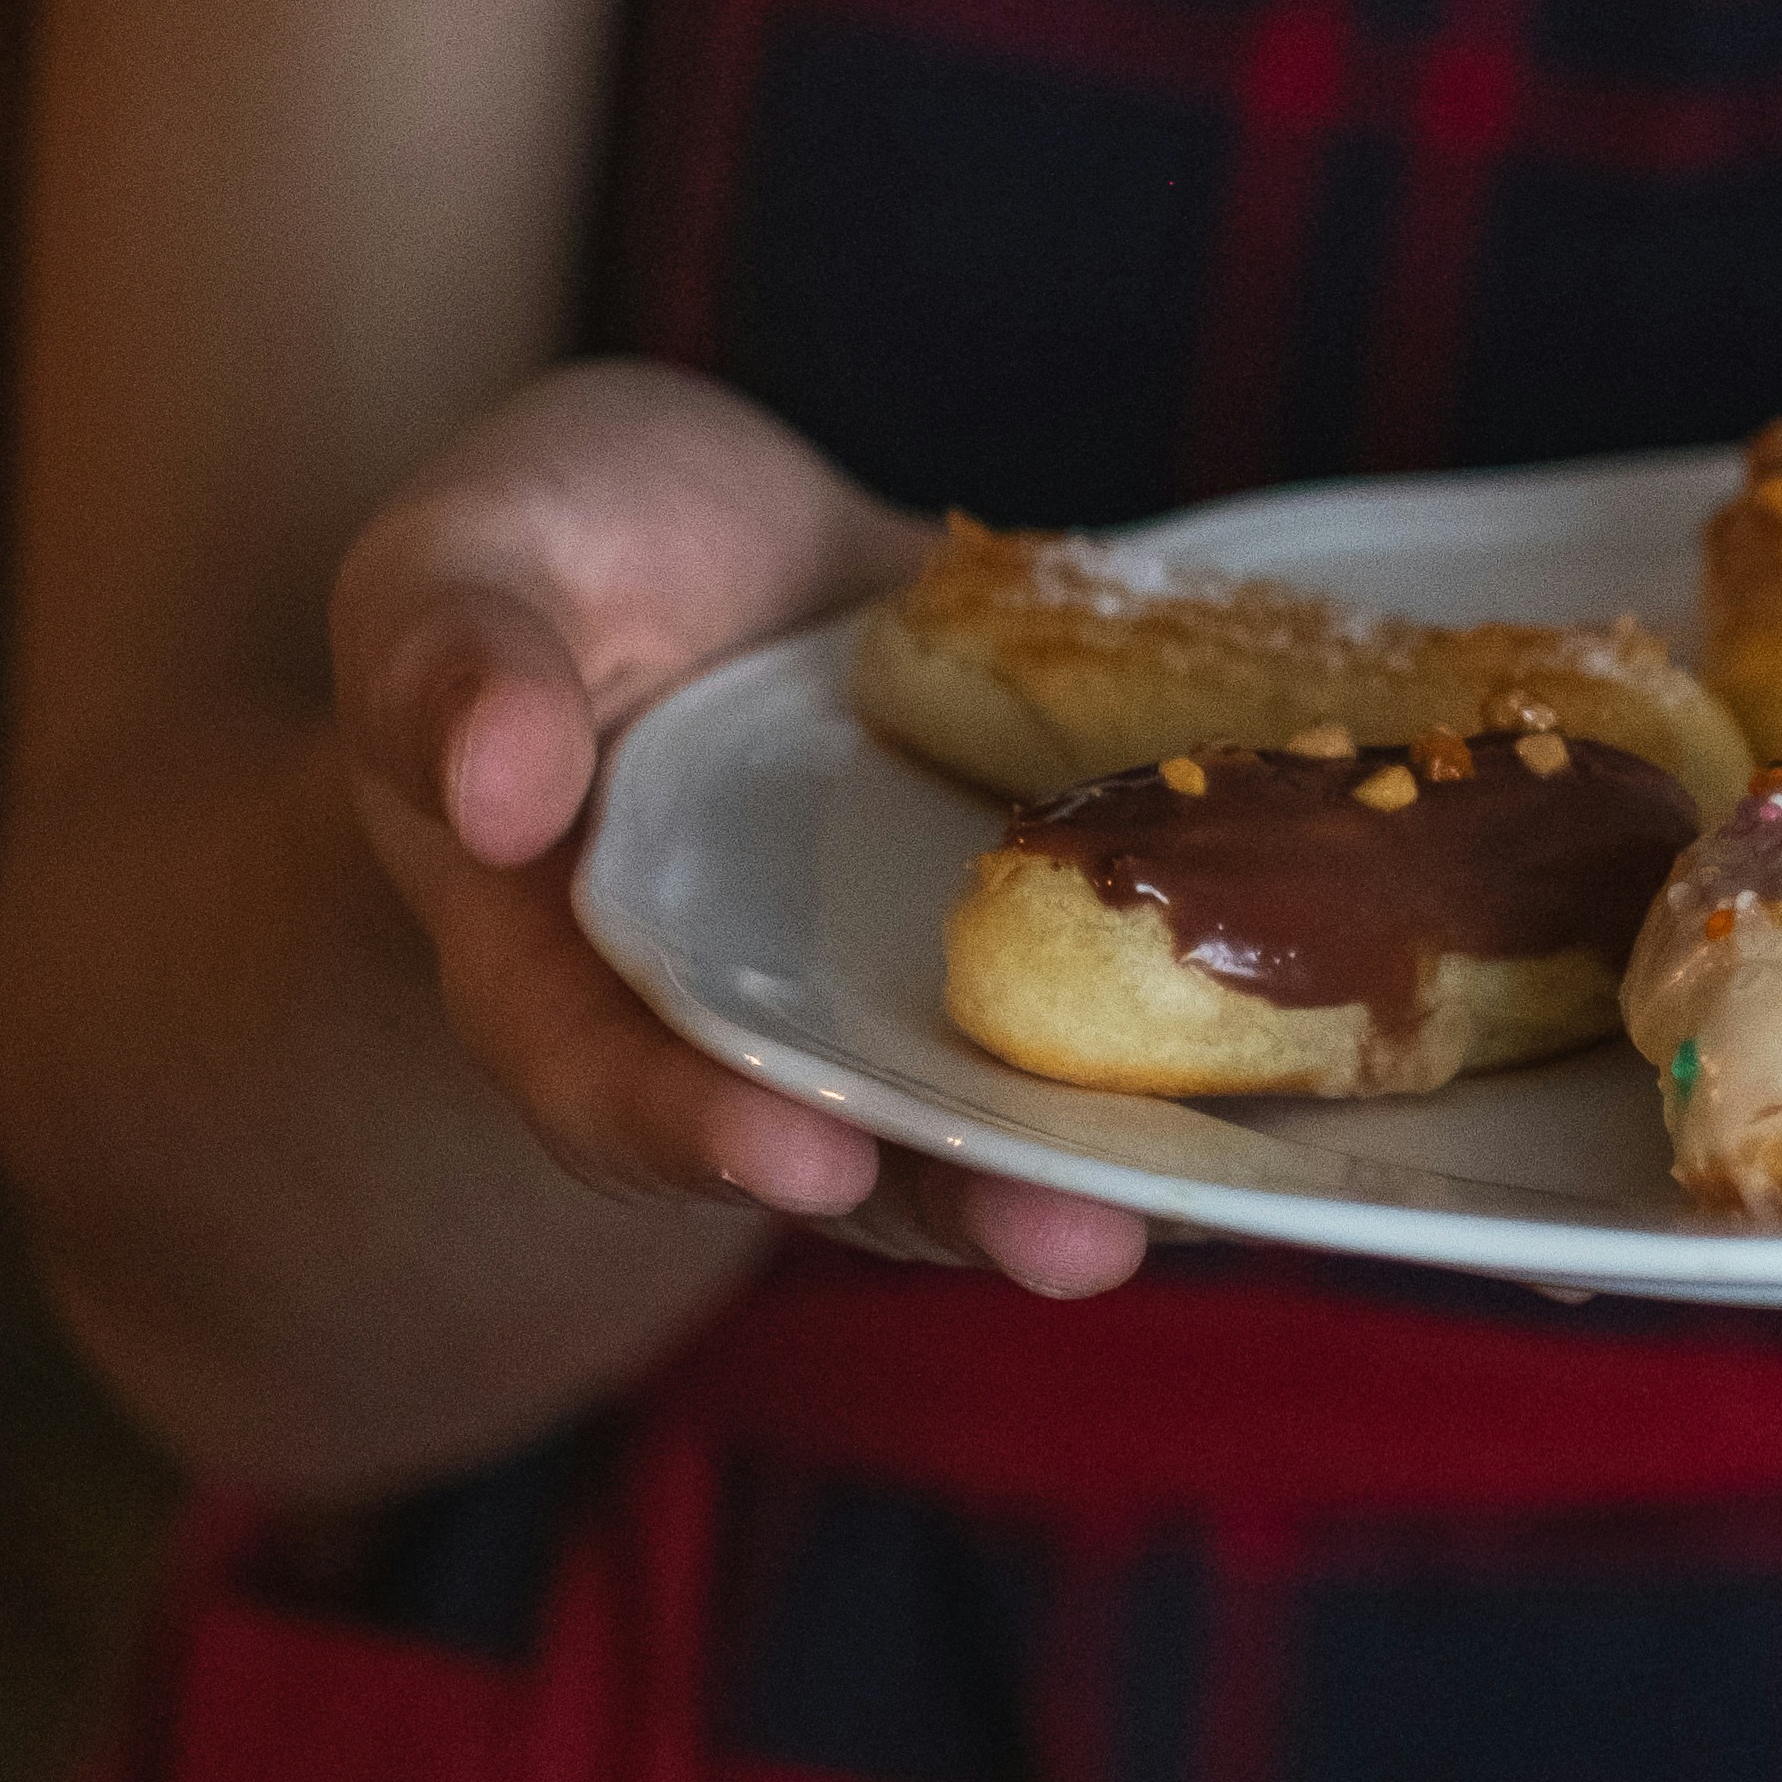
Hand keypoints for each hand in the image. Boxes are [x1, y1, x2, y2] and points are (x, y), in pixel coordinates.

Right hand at [331, 362, 1150, 1295]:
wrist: (717, 542)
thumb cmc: (553, 552)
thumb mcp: (466, 562)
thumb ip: (455, 664)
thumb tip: (487, 783)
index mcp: (563, 966)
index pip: (608, 1086)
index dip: (700, 1134)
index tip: (803, 1155)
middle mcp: (744, 1024)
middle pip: (841, 1153)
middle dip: (962, 1204)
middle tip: (1074, 1239)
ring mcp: (898, 993)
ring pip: (994, 1110)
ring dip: (1110, 1162)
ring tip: (1226, 1196)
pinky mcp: (1031, 927)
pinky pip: (1114, 996)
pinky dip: (1204, 1032)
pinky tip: (1326, 1048)